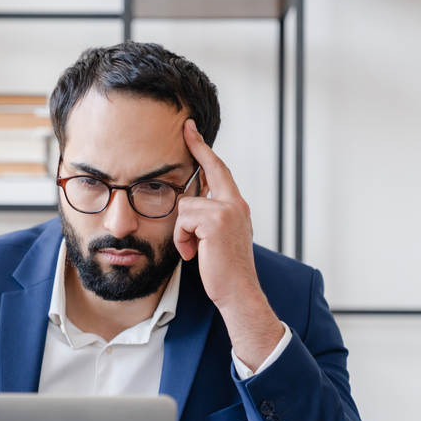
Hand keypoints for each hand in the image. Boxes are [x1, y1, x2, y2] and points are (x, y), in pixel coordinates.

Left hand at [176, 119, 284, 368]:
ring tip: (194, 249)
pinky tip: (194, 253)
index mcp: (236, 206)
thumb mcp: (219, 238)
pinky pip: (183, 220)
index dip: (205, 150)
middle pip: (211, 169)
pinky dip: (182, 239)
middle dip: (198, 148)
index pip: (220, 171)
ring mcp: (227, 210)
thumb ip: (210, 217)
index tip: (192, 131)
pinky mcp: (215, 221)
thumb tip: (190, 202)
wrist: (238, 292)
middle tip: (186, 128)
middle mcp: (235, 204)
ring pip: (186, 205)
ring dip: (182, 231)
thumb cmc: (225, 270)